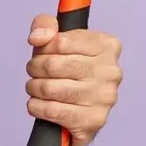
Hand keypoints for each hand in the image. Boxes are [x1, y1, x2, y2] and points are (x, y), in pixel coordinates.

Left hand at [24, 14, 122, 144]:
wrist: (80, 110)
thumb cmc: (69, 70)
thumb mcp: (58, 41)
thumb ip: (46, 26)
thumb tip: (38, 37)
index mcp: (107, 46)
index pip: (60, 41)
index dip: (43, 49)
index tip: (42, 53)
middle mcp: (111, 71)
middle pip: (53, 65)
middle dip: (34, 68)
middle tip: (35, 72)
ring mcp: (104, 97)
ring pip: (50, 88)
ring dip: (33, 88)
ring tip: (36, 87)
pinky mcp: (93, 120)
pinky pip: (52, 110)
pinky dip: (36, 107)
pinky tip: (38, 104)